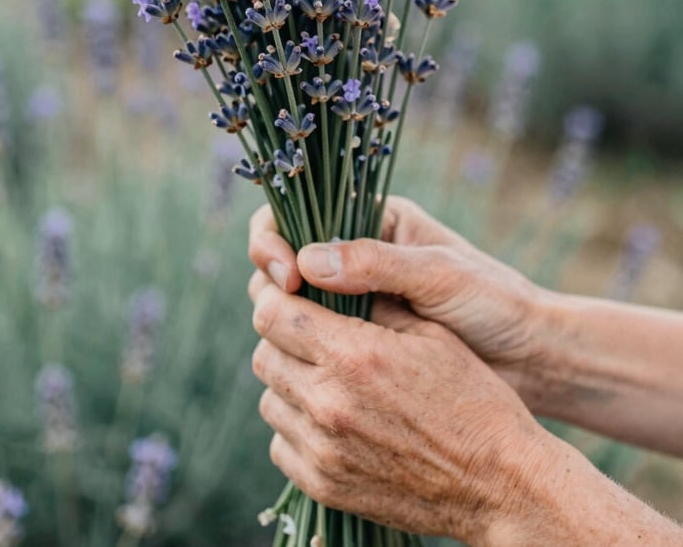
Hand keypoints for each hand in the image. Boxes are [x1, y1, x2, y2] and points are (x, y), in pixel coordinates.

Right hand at [249, 197, 546, 399]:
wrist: (532, 358)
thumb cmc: (494, 302)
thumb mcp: (438, 274)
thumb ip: (377, 263)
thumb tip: (305, 261)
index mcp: (372, 220)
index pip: (296, 215)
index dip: (275, 240)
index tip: (285, 275)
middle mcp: (355, 256)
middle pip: (284, 259)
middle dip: (272, 282)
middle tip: (283, 309)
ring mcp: (354, 300)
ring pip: (293, 305)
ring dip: (283, 321)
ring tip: (295, 343)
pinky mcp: (359, 341)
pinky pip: (315, 341)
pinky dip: (304, 351)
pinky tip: (306, 370)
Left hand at [250, 281, 552, 542]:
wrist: (499, 483)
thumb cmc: (472, 398)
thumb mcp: (430, 333)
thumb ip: (371, 302)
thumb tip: (325, 278)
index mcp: (354, 354)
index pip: (273, 313)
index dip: (276, 297)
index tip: (289, 293)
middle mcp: (329, 402)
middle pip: (264, 354)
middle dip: (282, 338)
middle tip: (311, 334)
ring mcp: (322, 449)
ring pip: (269, 399)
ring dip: (289, 382)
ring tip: (326, 378)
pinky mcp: (323, 485)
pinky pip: (280, 444)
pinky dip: (297, 427)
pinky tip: (331, 419)